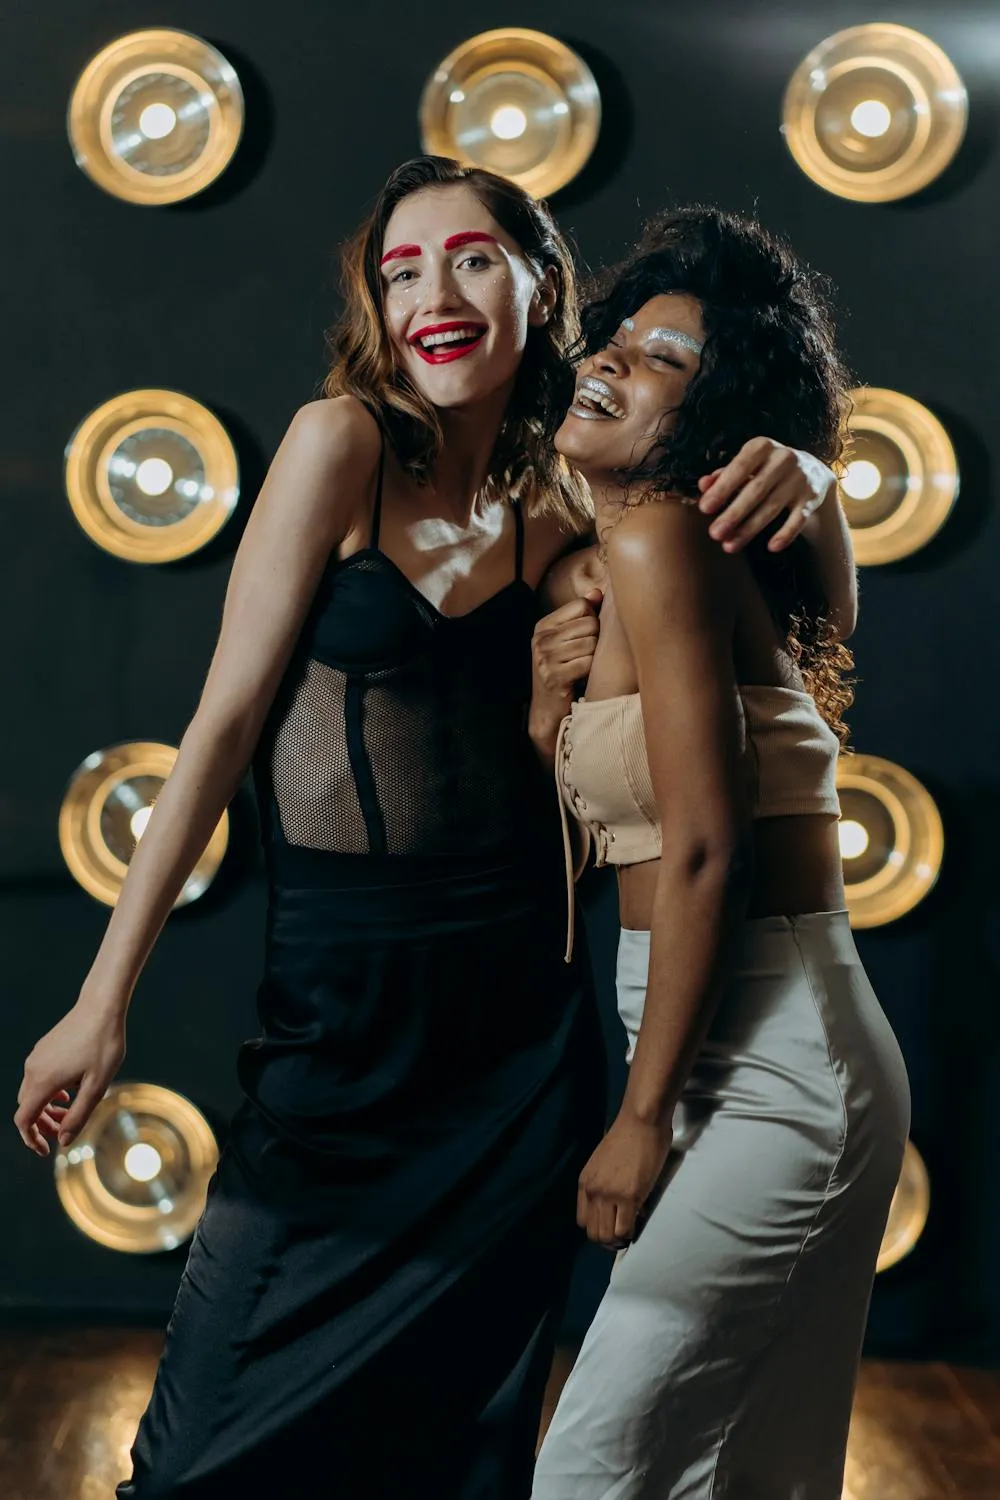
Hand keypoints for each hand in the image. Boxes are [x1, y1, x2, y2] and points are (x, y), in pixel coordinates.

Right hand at [14, 999, 125, 1156]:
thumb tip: (64, 1141)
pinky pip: (37, 1078)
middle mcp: (33, 1069)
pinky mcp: (43, 1049)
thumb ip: (79, 1115)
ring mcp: (36, 1057)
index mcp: (43, 1081)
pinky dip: (48, 1093)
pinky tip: (68, 1092)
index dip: (32, 1139)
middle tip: (65, 1132)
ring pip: (31, 1093)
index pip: (24, 1120)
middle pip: (27, 1108)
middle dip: (42, 1125)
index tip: (47, 1150)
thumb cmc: (103, 1045)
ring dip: (46, 1108)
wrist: (102, 1006)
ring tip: (69, 1112)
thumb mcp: (97, 1086)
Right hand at [528, 589, 602, 748]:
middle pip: (589, 623)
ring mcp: (545, 657)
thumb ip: (581, 616)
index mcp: (543, 626)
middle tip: (589, 655)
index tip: (588, 637)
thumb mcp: (567, 641)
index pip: (582, 606)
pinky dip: (592, 670)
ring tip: (586, 666)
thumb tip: (597, 592)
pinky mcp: (553, 676)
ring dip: (596, 657)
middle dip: (597, 639)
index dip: (593, 619)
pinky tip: (584, 677)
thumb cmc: (564, 672)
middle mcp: (541, 639)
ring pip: (591, 643)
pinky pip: (587, 663)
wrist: (548, 710)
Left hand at [577, 1107, 673, 1250]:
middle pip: (594, 1233)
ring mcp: (609, 1195)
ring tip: (630, 1229)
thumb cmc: (627, 1136)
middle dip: (609, 1239)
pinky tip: (639, 1221)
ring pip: (608, 1236)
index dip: (598, 1227)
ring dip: (620, 1239)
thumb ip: (603, 1183)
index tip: (612, 1224)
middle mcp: (592, 1192)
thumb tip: (615, 1205)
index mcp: (584, 1183)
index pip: (583, 1221)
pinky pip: (625, 1229)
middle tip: (624, 1233)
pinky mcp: (629, 1197)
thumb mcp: (603, 1163)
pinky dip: (632, 1232)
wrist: (641, 1121)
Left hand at [698, 438, 834, 553]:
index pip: (739, 467)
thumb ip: (723, 475)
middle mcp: (783, 459)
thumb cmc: (765, 469)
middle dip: (733, 514)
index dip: (722, 488)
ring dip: (750, 529)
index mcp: (762, 446)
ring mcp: (800, 478)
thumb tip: (702, 485)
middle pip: (755, 490)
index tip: (704, 509)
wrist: (811, 470)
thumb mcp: (746, 465)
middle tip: (714, 534)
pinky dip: (786, 533)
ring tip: (729, 546)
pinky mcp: (812, 498)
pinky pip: (799, 519)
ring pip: (772, 507)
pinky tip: (772, 547)